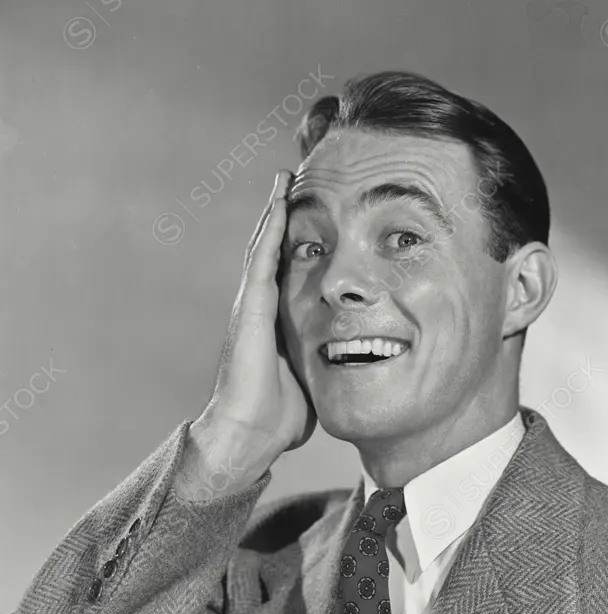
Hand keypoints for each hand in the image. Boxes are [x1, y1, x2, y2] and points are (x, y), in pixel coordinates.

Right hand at [175, 171, 316, 498]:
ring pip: (264, 247)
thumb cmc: (279, 418)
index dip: (297, 243)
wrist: (249, 434)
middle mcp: (258, 309)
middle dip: (282, 216)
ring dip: (274, 211)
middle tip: (292, 180)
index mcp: (274, 323)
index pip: (286, 273)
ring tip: (284, 178)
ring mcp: (251, 306)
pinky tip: (279, 203)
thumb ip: (325, 365)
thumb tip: (352, 368)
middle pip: (271, 251)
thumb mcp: (312, 380)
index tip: (312, 216)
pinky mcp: (250, 309)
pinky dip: (270, 230)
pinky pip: (262, 260)